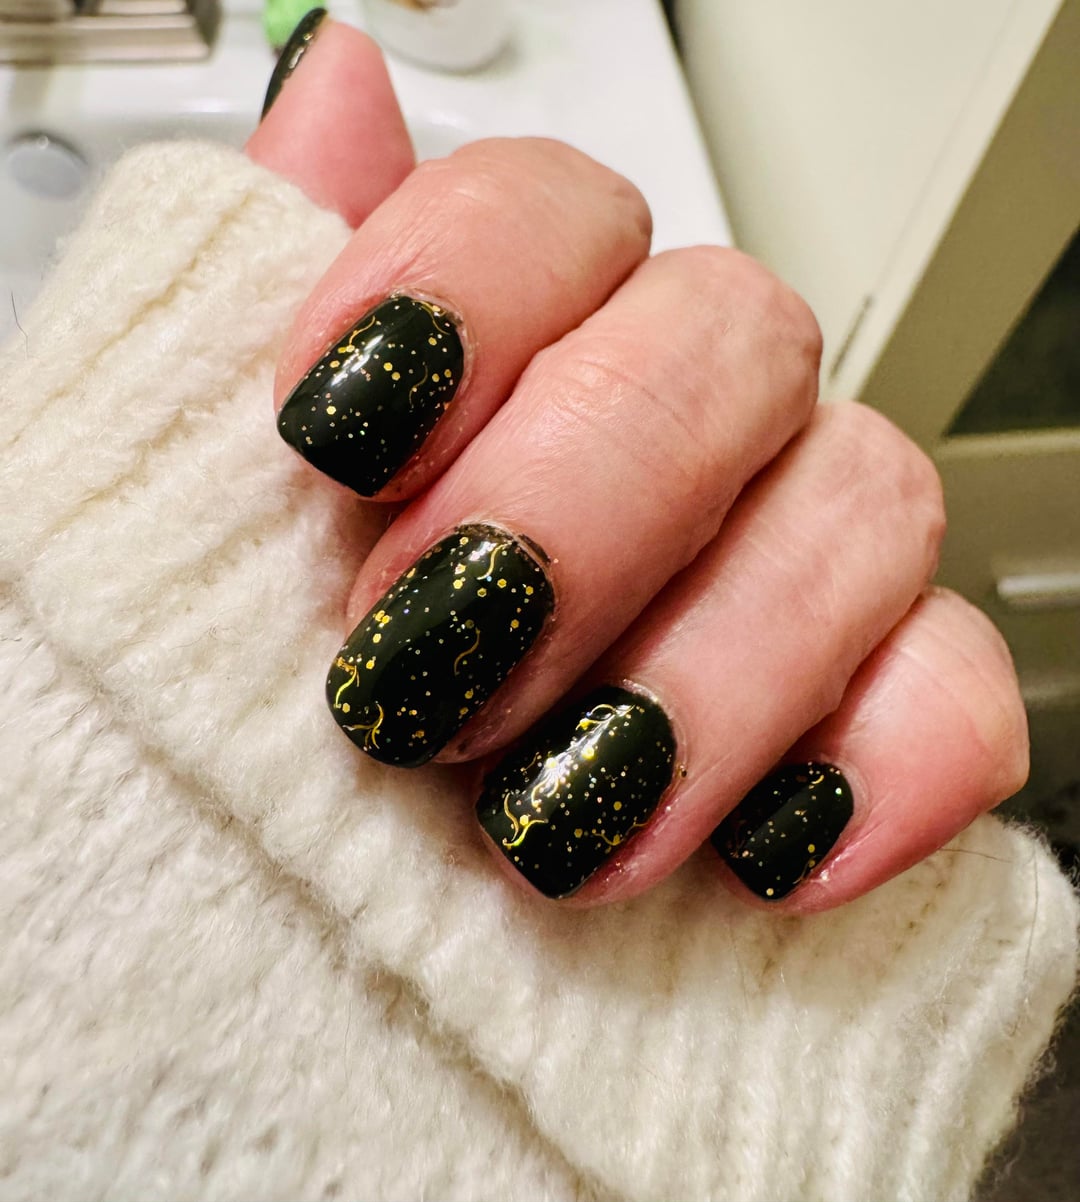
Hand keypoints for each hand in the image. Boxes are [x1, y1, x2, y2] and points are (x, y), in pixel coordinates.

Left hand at [245, 15, 1027, 909]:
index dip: (456, 290)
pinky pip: (958, 697)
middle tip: (427, 665)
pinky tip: (766, 853)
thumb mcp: (221, 480)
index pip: (557, 205)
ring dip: (704, 677)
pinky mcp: (879, 702)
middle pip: (730, 341)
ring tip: (549, 812)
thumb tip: (329, 83)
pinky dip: (884, 771)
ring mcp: (804, 548)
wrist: (343, 855)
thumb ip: (272, 280)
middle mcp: (690, 414)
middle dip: (573, 514)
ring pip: (866, 508)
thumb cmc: (275, 666)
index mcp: (536, 338)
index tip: (331, 434)